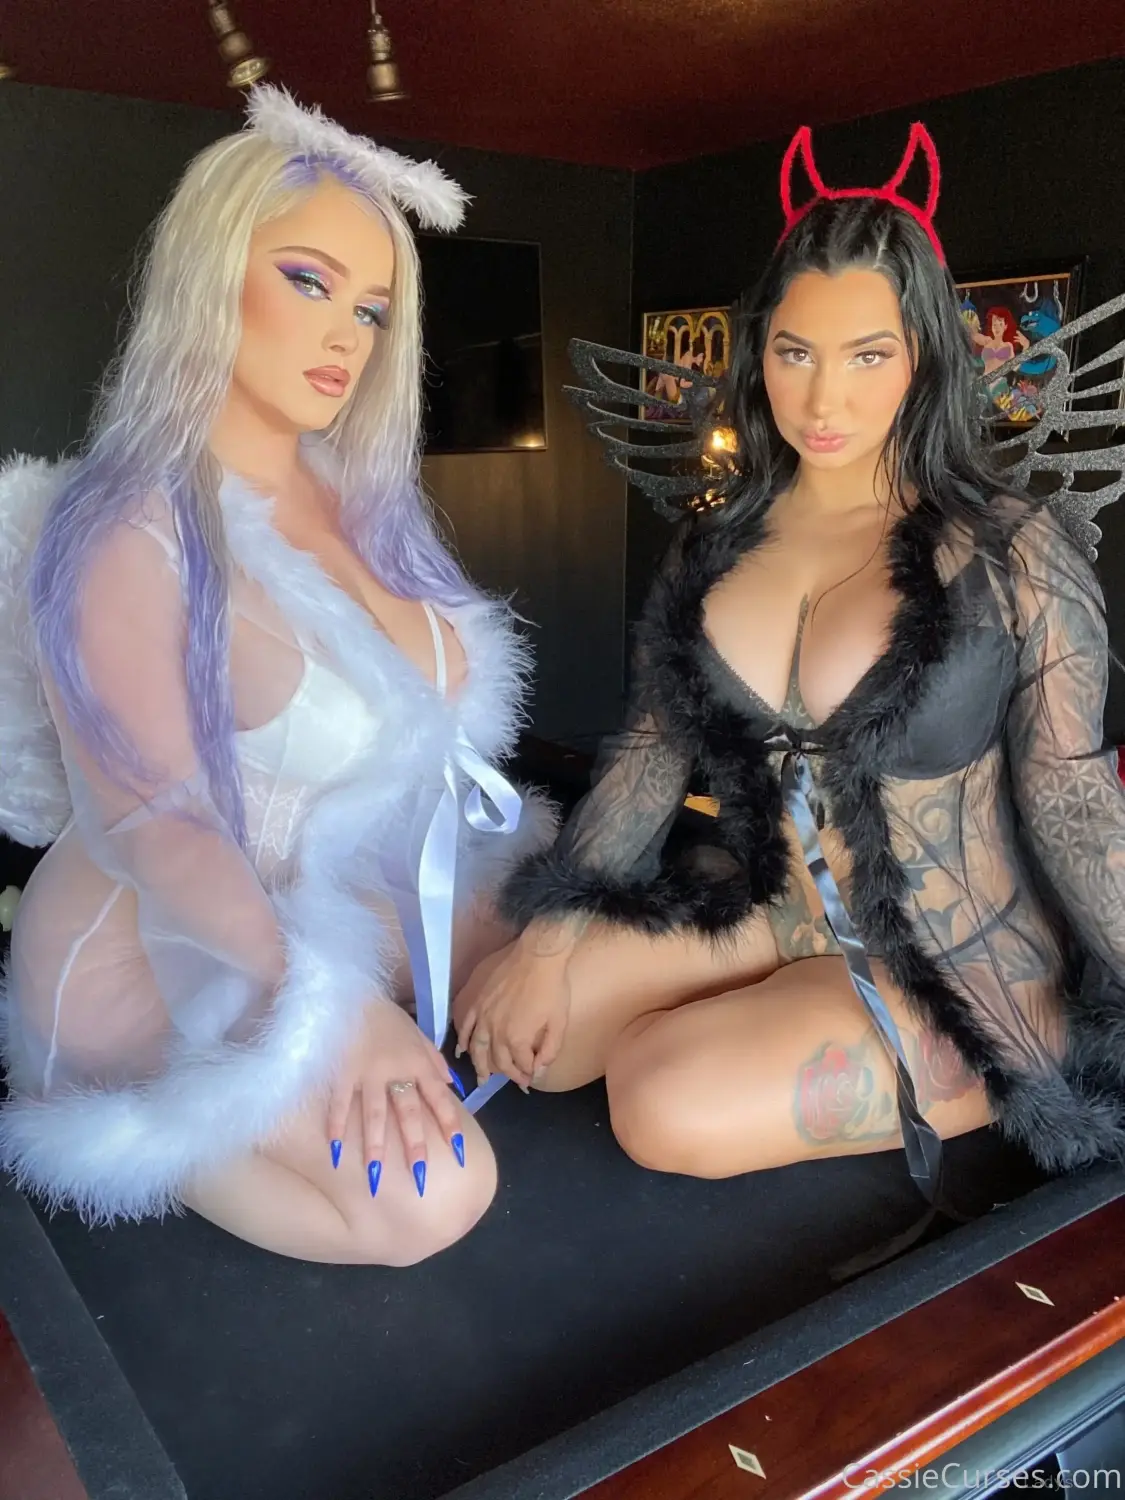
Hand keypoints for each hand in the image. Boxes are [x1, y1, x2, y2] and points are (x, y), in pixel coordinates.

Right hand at [327, 1000, 463, 1199]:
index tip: (458, 1150)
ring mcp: (367, 1072)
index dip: (449, 1122)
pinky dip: (336, 1126)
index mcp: (418, 1062)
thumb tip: (452, 1084)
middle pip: (407, 1111)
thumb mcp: (417, 1032)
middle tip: (419, 1175)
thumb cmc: (386, 1017)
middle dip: (414, 1144)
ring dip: (375, 1145)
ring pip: (373, 1114)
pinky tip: (335, 1150)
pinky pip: (339, 1102)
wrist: (351, 994)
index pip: (439, 1097)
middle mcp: (396, 1070)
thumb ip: (434, 1059)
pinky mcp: (341, 1070)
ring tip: (375, 1175)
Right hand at [455, 929, 574, 1089]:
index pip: (519, 1065)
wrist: (538, 956)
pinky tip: (461, 1050)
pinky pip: (464, 1026)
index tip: (530, 1078)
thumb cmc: (552, 989)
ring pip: (476, 1049)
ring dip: (478, 1065)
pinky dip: (462, 1040)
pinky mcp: (475, 1002)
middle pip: (496, 1061)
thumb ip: (549, 1052)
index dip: (526, 1074)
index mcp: (516, 1039)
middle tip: (508, 1082)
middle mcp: (494, 1032)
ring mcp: (481, 1017)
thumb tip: (538, 1072)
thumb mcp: (559, 1024)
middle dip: (505, 1075)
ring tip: (480, 1078)